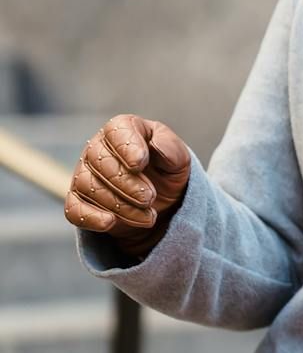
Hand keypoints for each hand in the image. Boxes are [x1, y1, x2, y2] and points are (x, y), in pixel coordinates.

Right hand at [65, 114, 191, 259]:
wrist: (161, 203)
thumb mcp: (179, 160)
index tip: (140, 164)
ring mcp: (83, 174)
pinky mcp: (78, 201)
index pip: (117, 130)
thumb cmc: (167, 172)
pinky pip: (74, 209)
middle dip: (127, 183)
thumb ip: (172, 149)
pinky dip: (90, 217)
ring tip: (148, 217)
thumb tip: (157, 144)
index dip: (126, 146)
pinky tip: (110, 223)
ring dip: (119, 204)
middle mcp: (98, 148)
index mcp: (123, 130)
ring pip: (89, 186)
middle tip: (150, 198)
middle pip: (100, 161)